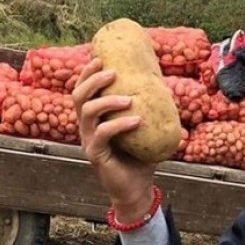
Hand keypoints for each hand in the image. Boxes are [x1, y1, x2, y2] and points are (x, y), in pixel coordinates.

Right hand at [72, 57, 157, 222]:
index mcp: (94, 118)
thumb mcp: (145, 128)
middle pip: (78, 97)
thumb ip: (149, 108)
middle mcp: (87, 127)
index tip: (100, 57)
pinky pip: (103, 134)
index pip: (83, 90)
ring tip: (128, 98)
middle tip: (113, 72)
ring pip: (87, 113)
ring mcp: (89, 141)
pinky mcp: (96, 155)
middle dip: (92, 80)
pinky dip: (119, 124)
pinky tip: (136, 120)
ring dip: (107, 101)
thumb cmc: (140, 156)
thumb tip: (166, 84)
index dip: (87, 73)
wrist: (137, 188)